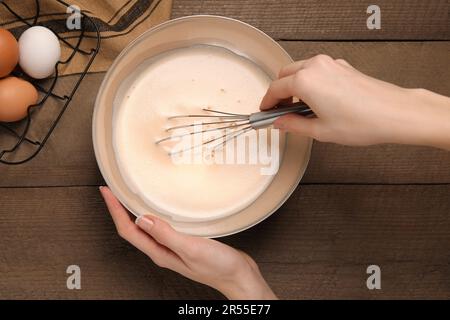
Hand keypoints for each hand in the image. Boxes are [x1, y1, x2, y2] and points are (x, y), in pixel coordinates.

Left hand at [100, 186, 275, 299]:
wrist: (238, 276)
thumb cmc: (218, 266)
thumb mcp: (191, 248)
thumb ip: (166, 234)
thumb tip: (142, 219)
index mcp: (160, 253)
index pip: (129, 230)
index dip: (115, 210)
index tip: (107, 192)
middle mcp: (162, 251)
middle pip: (132, 229)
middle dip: (119, 210)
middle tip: (112, 191)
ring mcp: (172, 248)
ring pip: (145, 228)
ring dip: (133, 212)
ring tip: (126, 196)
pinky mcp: (183, 243)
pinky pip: (160, 227)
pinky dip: (152, 215)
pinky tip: (157, 208)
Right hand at [261, 54, 449, 149]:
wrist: (394, 113)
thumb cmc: (362, 121)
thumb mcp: (320, 130)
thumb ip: (294, 125)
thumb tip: (280, 123)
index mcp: (305, 81)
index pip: (275, 89)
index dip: (266, 102)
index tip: (264, 112)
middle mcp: (315, 67)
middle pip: (285, 75)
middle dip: (278, 93)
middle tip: (279, 112)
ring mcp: (330, 64)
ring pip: (300, 71)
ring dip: (293, 86)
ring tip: (298, 109)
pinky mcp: (341, 66)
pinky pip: (316, 71)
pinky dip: (309, 83)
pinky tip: (315, 102)